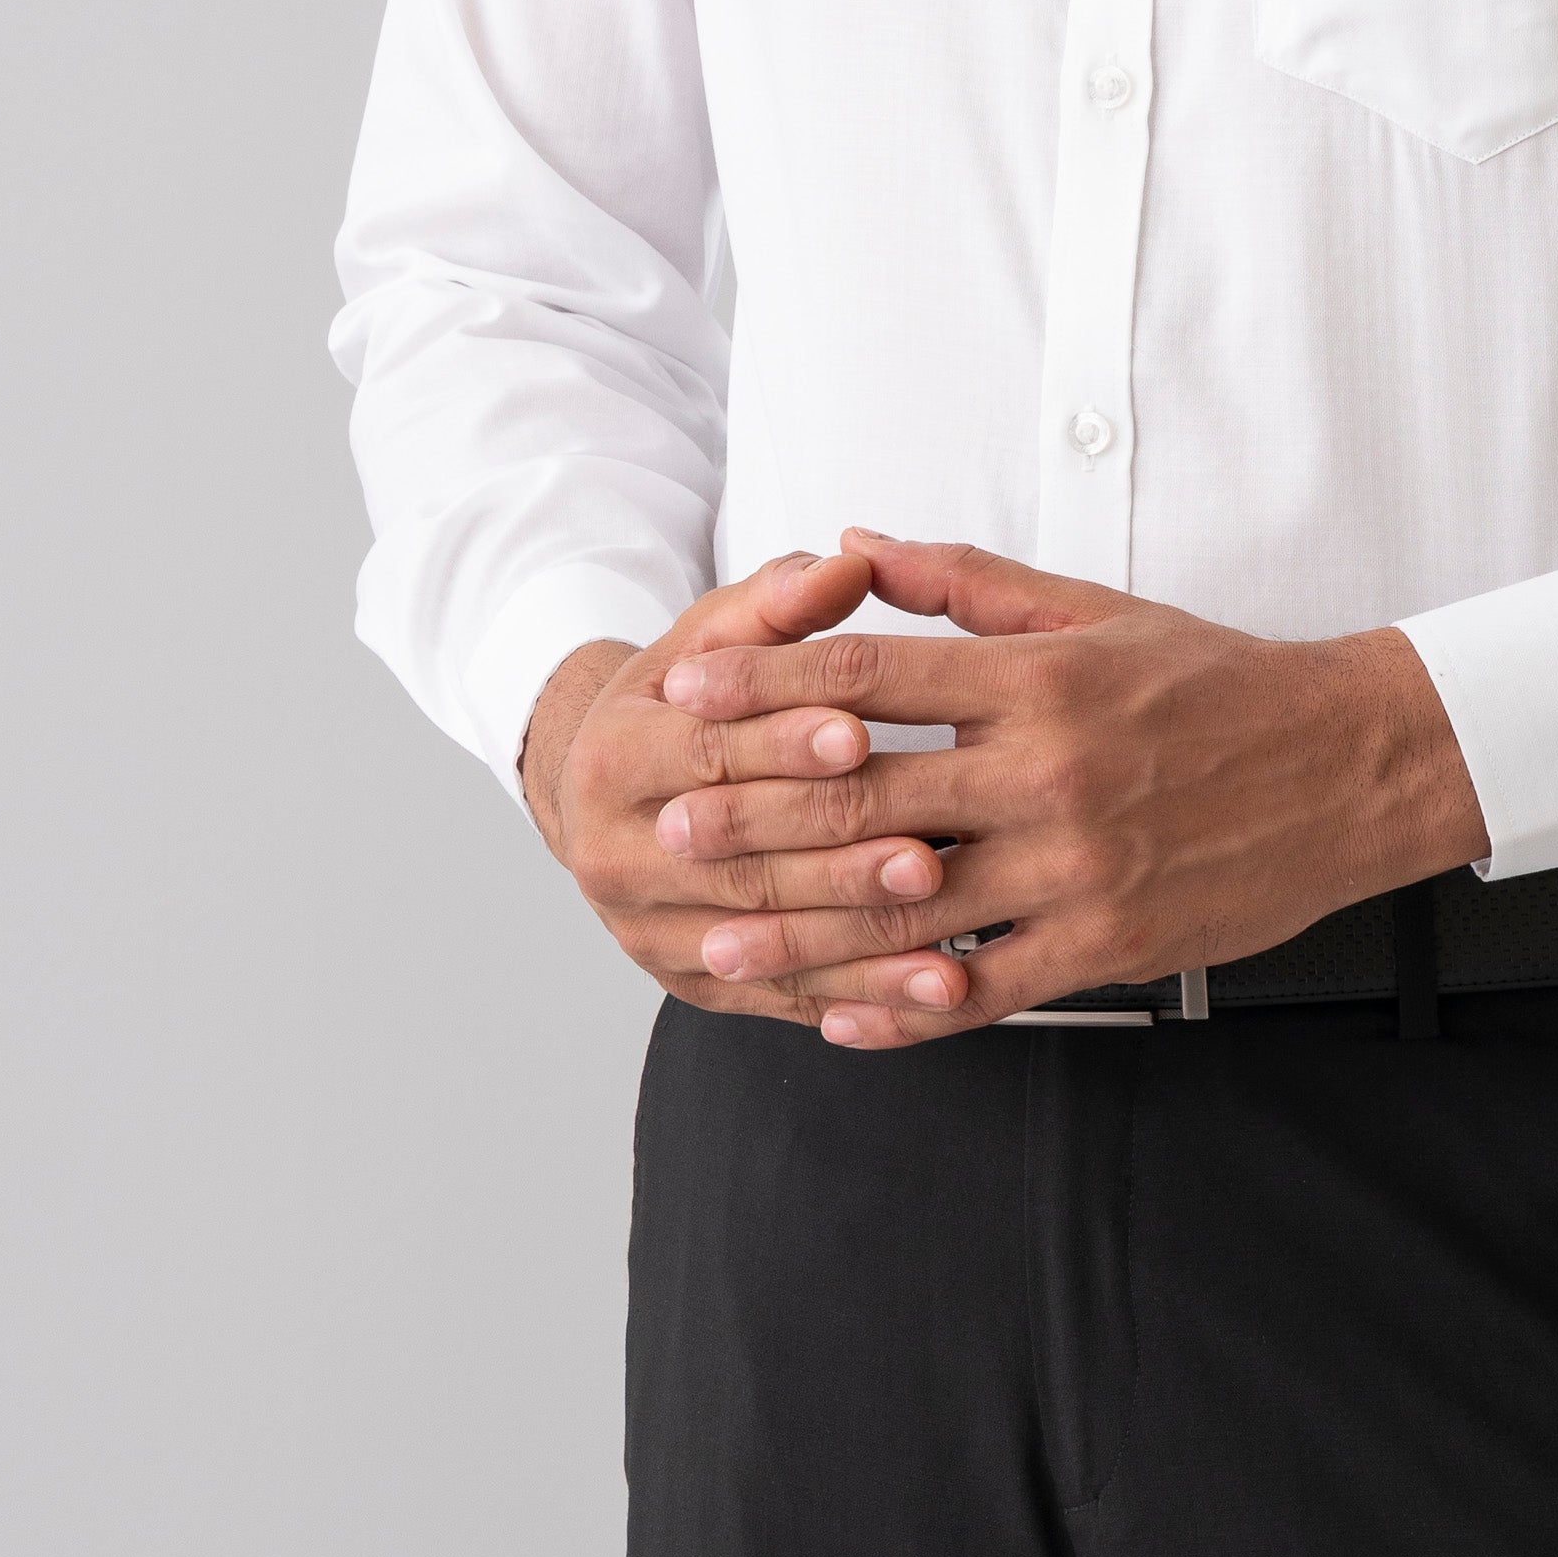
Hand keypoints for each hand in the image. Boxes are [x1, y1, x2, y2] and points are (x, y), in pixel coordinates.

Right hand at [520, 550, 973, 1027]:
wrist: (609, 791)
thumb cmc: (684, 697)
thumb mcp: (715, 635)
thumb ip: (780, 601)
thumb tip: (851, 560)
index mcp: (613, 758)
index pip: (707, 753)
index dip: (784, 742)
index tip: (863, 733)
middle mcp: (615, 856)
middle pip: (739, 858)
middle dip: (836, 853)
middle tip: (928, 851)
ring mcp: (650, 933)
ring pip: (765, 940)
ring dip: (861, 938)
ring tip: (948, 925)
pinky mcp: (694, 986)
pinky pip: (785, 996)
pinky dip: (864, 995)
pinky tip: (936, 989)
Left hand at [652, 534, 1488, 1049]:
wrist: (1349, 764)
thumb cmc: (1217, 679)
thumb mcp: (1096, 608)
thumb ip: (968, 585)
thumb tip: (856, 542)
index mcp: (1039, 680)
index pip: (873, 674)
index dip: (768, 680)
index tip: (689, 690)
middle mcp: (1049, 772)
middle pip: (870, 794)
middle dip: (756, 813)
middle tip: (670, 825)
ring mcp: (1077, 867)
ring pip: (915, 907)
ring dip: (805, 931)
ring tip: (719, 947)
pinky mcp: (1109, 944)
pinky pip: (987, 986)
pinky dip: (906, 1011)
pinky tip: (840, 1019)